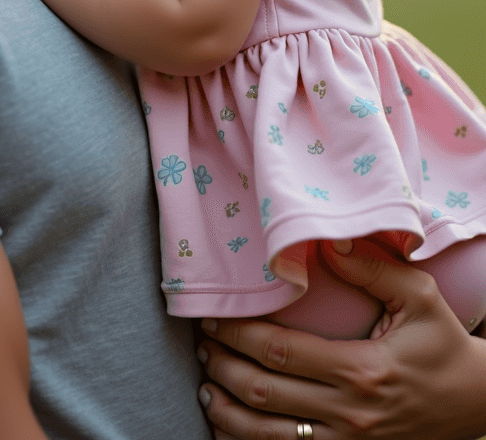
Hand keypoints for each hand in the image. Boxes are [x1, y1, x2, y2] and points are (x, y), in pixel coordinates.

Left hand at [197, 238, 485, 439]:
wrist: (474, 404)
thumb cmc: (443, 346)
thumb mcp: (421, 297)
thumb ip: (374, 266)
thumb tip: (327, 242)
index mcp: (362, 371)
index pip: (282, 352)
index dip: (240, 333)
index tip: (215, 317)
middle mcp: (350, 415)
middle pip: (265, 393)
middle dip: (223, 367)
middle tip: (203, 344)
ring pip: (267, 437)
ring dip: (228, 411)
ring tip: (206, 386)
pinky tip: (229, 428)